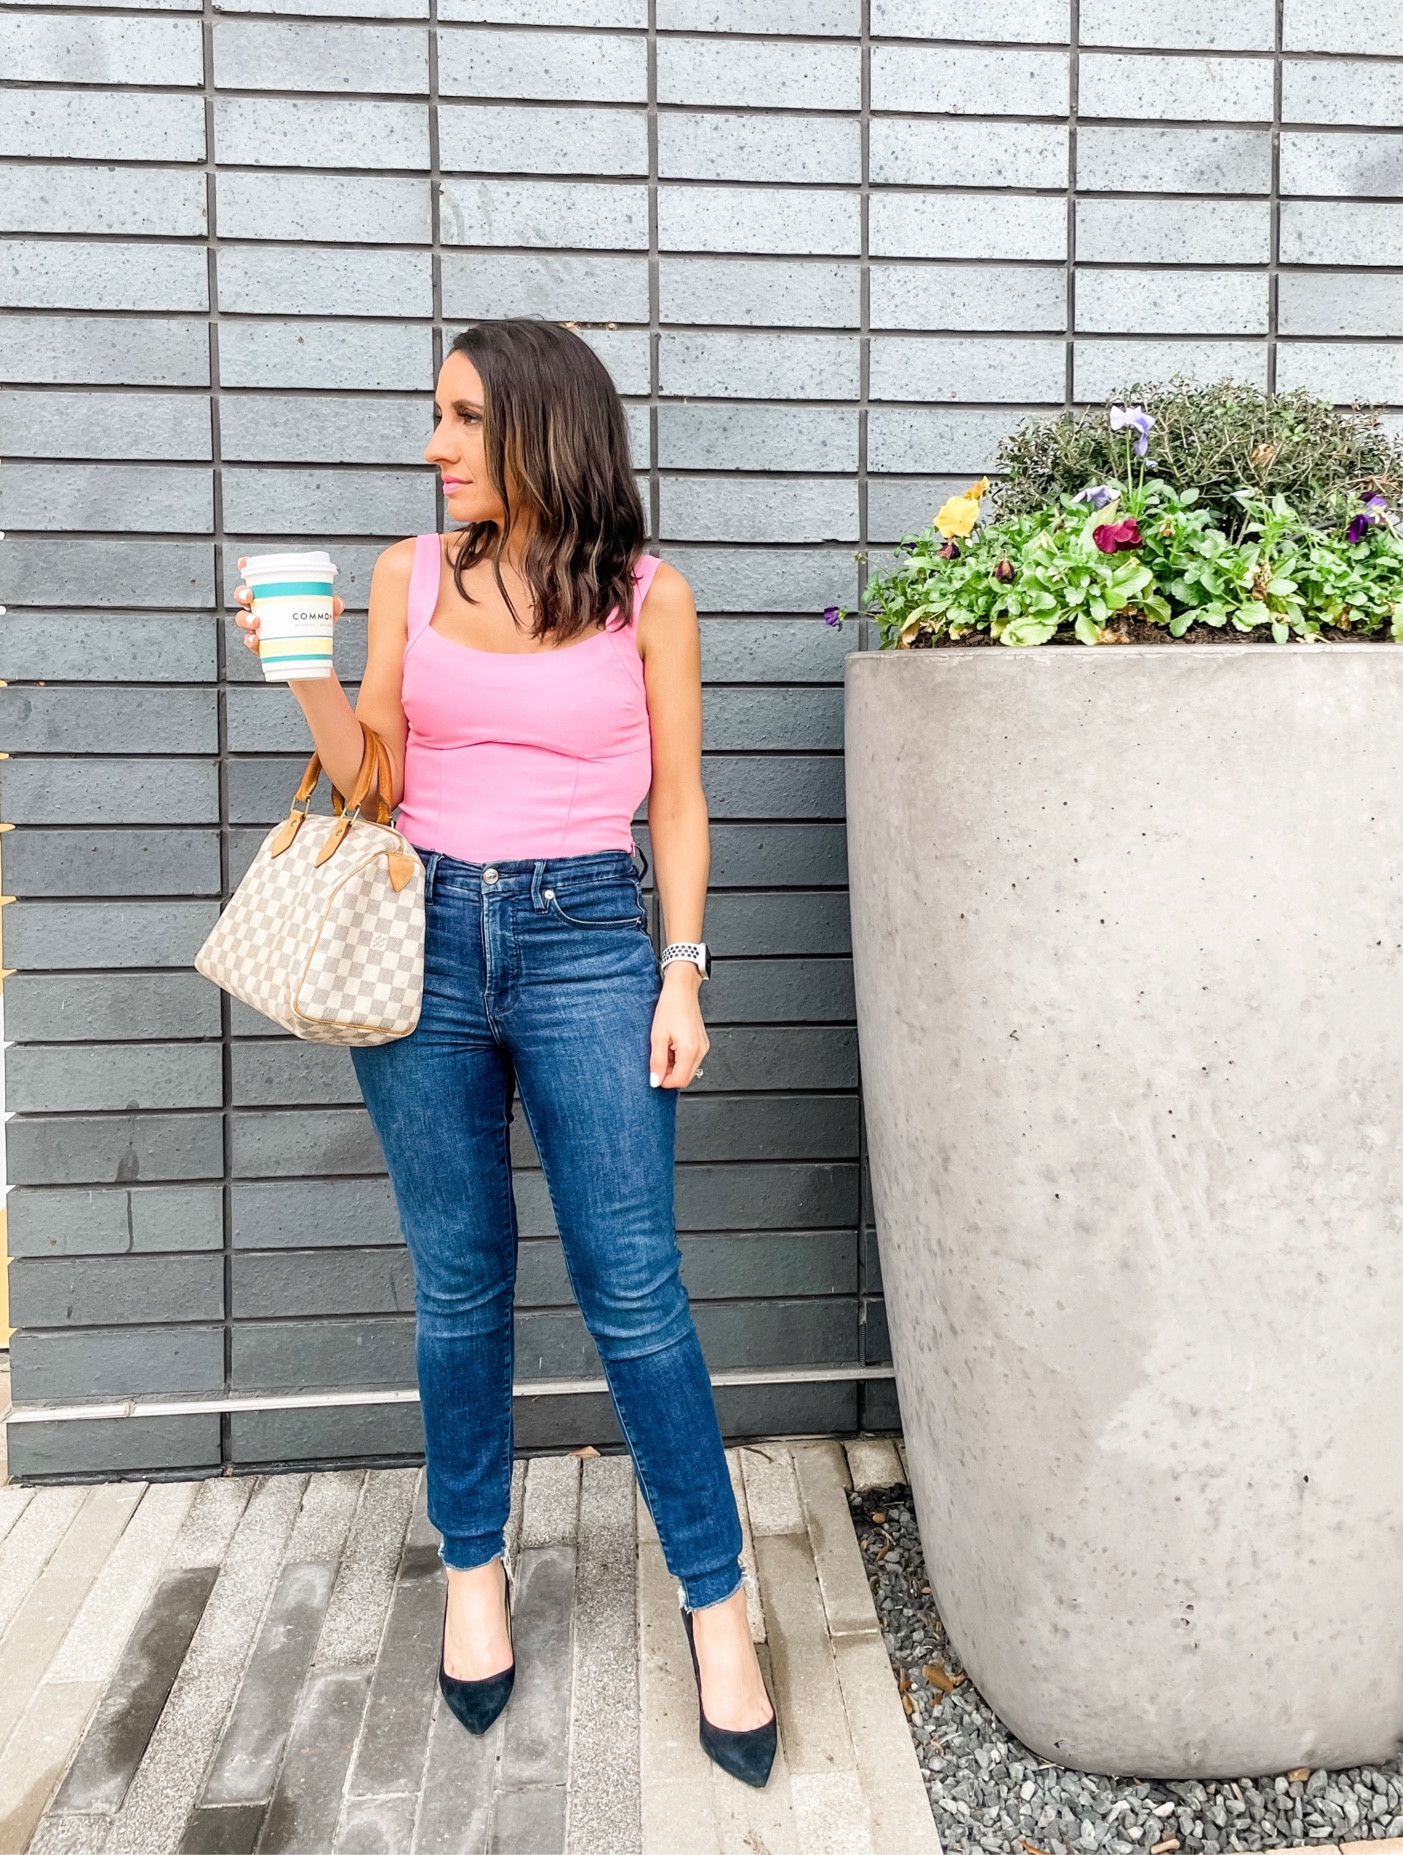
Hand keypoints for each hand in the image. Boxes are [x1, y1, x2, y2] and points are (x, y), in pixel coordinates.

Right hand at [232, 556, 344, 657]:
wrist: (311, 656)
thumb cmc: (312, 628)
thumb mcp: (324, 614)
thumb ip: (332, 606)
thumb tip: (337, 603)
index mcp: (273, 594)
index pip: (257, 577)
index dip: (246, 567)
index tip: (244, 563)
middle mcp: (262, 608)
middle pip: (243, 595)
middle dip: (242, 592)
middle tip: (250, 596)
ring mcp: (259, 626)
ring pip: (242, 618)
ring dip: (245, 618)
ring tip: (256, 621)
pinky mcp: (261, 645)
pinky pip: (250, 641)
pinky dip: (250, 640)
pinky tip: (256, 640)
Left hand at [649, 965, 708, 1088]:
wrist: (682, 989)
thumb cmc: (670, 1007)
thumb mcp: (657, 1036)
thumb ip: (657, 1062)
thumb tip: (656, 1081)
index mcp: (690, 1050)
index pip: (680, 1081)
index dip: (665, 1081)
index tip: (654, 1073)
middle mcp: (700, 1051)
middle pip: (685, 1078)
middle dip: (670, 1074)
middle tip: (658, 1059)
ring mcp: (703, 1047)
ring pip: (688, 1069)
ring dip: (674, 1065)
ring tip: (665, 1047)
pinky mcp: (702, 1043)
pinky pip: (691, 1059)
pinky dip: (679, 1057)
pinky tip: (672, 1043)